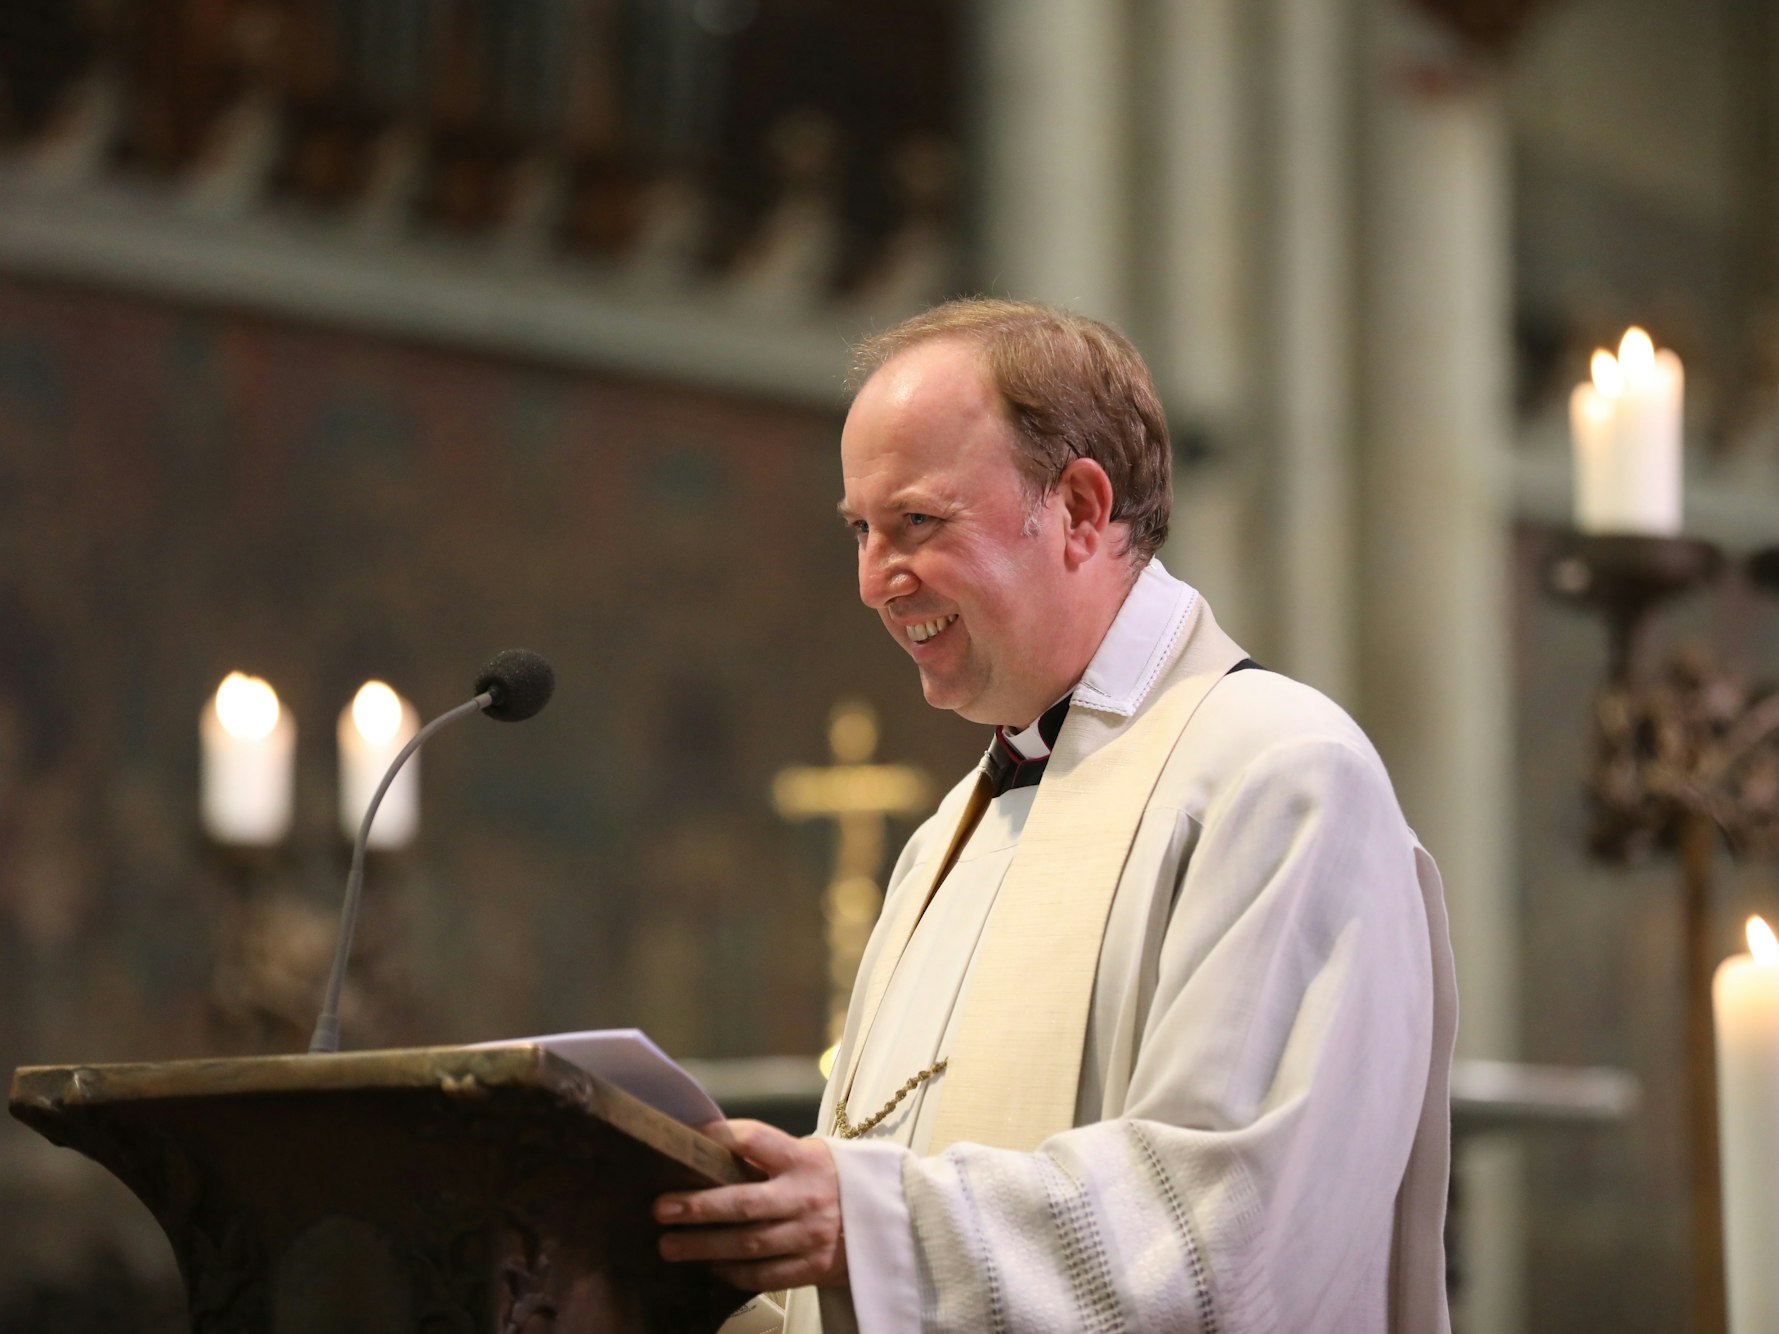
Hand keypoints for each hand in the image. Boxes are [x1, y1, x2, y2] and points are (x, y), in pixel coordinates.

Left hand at [654, 1119, 847, 1291]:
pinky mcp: (814, 1267)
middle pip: (745, 1203)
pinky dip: (734, 1272)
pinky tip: (712, 1266)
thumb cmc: (830, 1180)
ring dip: (704, 1246)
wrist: (887, 1216)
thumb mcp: (808, 1156)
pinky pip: (766, 1275)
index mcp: (804, 1159)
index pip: (756, 1139)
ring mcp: (812, 1235)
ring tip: (669, 1245)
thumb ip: (767, 1156)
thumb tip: (707, 1149)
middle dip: (699, 1207)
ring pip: (749, 1245)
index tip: (688, 1139)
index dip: (721, 1137)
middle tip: (661, 1209)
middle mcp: (807, 1196)